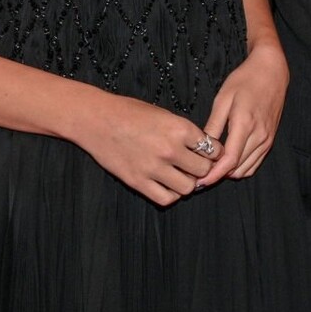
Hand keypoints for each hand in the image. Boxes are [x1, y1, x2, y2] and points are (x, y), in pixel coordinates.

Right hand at [73, 92, 223, 206]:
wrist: (96, 119)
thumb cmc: (129, 112)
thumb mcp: (164, 114)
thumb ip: (184, 132)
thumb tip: (204, 148)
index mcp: (179, 128)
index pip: (213, 149)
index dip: (214, 153)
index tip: (209, 154)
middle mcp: (170, 149)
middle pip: (204, 170)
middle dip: (203, 169)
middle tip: (195, 166)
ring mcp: (154, 167)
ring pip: (188, 188)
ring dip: (188, 183)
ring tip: (180, 175)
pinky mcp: (138, 182)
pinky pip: (166, 198)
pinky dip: (171, 194)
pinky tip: (167, 185)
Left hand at [198, 44, 288, 183]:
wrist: (271, 71)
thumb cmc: (244, 80)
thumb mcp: (223, 98)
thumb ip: (214, 125)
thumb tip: (202, 147)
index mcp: (245, 124)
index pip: (230, 160)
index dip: (214, 174)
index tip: (200, 181)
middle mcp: (259, 135)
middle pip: (238, 169)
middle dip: (219, 175)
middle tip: (201, 174)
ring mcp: (267, 139)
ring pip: (247, 169)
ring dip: (230, 173)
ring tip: (212, 169)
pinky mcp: (270, 139)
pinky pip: (255, 163)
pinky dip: (241, 168)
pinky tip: (228, 163)